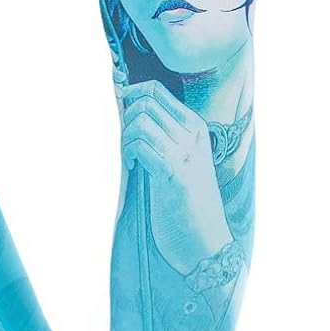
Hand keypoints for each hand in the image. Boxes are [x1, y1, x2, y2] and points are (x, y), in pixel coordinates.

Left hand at [120, 78, 232, 274]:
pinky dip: (128, 153)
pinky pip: (139, 145)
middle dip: (126, 118)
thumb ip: (164, 135)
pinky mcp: (173, 173)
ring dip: (126, 138)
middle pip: (145, 101)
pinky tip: (134, 169)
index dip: (132, 93)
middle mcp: (192, 135)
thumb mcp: (183, 159)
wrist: (206, 240)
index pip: (157, 90)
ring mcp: (184, 153)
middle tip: (129, 142)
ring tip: (131, 158)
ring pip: (139, 121)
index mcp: (195, 127)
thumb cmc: (189, 201)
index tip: (123, 112)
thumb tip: (131, 110)